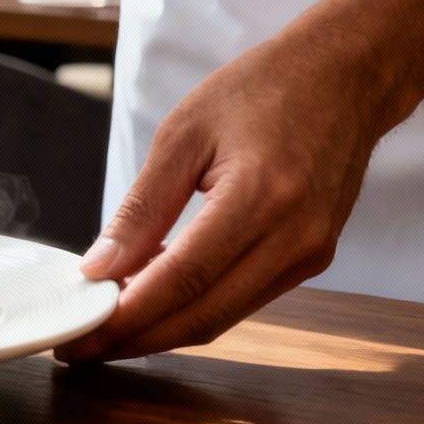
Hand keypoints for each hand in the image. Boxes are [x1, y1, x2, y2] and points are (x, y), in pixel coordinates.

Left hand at [54, 36, 377, 362]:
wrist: (345, 76)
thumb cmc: (263, 89)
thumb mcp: (183, 134)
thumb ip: (142, 208)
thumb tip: (99, 266)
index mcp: (260, 198)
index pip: (182, 280)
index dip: (127, 315)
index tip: (79, 334)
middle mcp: (294, 237)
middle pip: (204, 315)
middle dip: (137, 339)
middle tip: (82, 348)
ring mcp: (310, 254)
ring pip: (225, 317)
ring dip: (163, 331)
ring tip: (106, 330)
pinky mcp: (312, 258)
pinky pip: (244, 299)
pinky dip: (196, 308)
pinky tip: (154, 303)